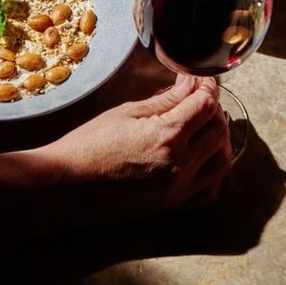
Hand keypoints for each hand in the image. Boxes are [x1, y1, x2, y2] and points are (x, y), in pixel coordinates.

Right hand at [43, 73, 230, 219]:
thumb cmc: (89, 145)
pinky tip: (201, 158)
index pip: (206, 105)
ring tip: (203, 125)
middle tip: (198, 96)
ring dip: (219, 139)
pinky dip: (212, 173)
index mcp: (167, 137)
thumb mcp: (128, 112)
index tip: (199, 79)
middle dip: (214, 108)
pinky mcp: (169, 206)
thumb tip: (190, 83)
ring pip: (221, 162)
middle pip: (219, 131)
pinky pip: (207, 192)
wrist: (64, 186)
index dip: (206, 86)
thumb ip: (167, 99)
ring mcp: (176, 191)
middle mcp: (178, 166)